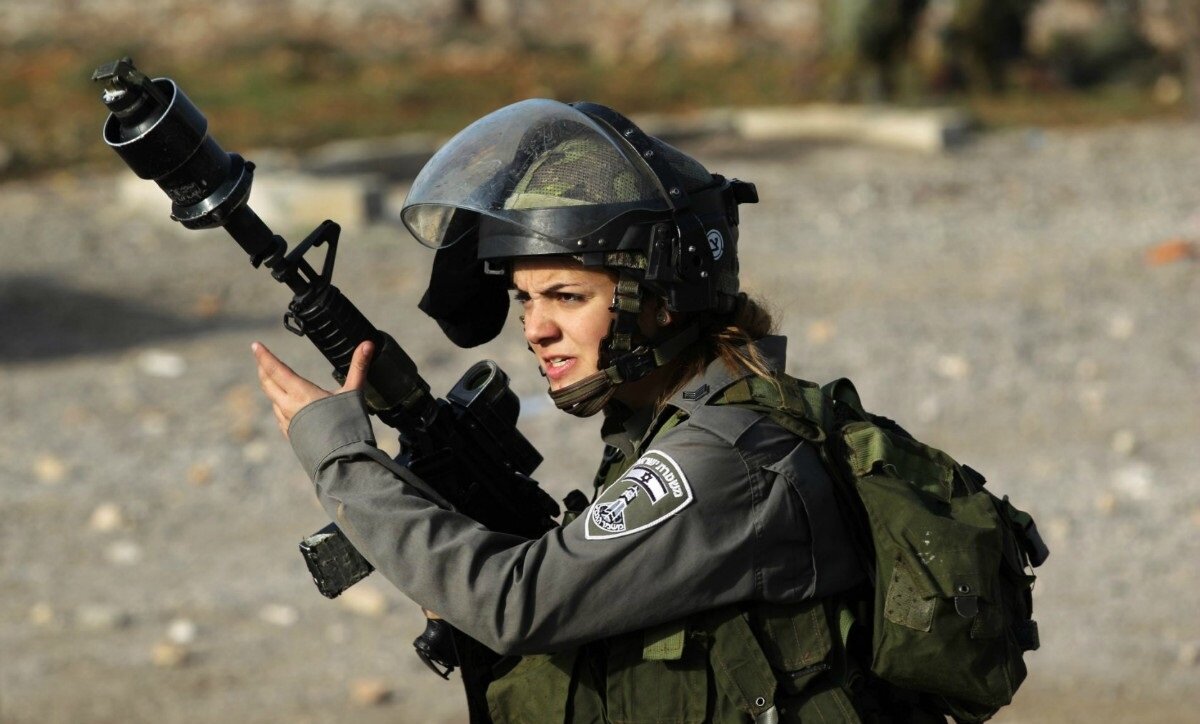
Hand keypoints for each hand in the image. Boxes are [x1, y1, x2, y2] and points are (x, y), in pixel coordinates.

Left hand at [251, 340, 373, 438]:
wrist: (341, 460)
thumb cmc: (348, 425)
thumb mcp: (353, 392)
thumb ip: (358, 367)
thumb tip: (368, 344)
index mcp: (301, 392)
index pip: (275, 369)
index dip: (264, 356)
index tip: (255, 345)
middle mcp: (288, 406)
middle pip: (268, 383)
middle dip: (263, 369)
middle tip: (261, 359)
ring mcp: (287, 422)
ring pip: (273, 400)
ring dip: (271, 387)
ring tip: (274, 381)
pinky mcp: (291, 435)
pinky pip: (279, 416)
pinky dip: (279, 405)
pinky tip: (285, 407)